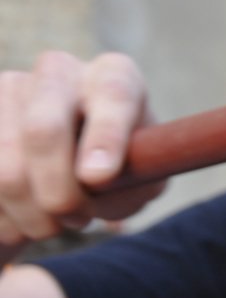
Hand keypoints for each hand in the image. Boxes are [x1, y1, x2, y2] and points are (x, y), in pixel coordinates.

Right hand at [0, 52, 165, 262]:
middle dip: (58, 192)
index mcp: (114, 76)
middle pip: (42, 130)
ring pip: (4, 166)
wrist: (68, 171)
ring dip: (28, 213)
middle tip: (78, 221)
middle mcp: (58, 71)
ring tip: (49, 226)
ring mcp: (8, 88)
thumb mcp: (140, 177)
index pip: (112, 95)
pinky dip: (2, 217)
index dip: (104, 137)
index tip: (98, 178)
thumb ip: (130, 178)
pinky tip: (18, 223)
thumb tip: (91, 176)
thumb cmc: (117, 173)